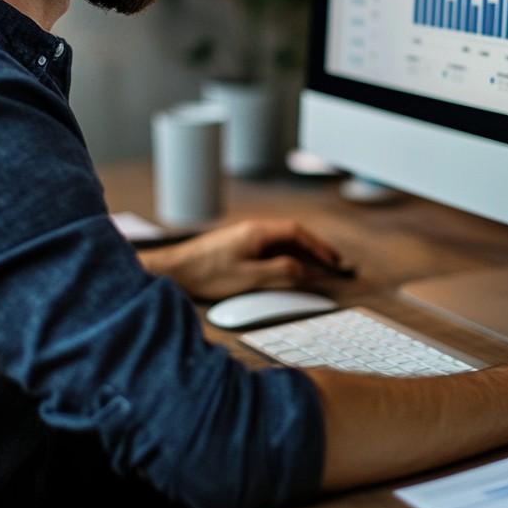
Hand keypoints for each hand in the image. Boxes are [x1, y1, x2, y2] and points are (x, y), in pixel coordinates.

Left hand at [139, 218, 344, 299]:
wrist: (173, 271)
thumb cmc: (206, 273)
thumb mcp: (249, 277)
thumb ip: (281, 272)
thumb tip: (305, 271)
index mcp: (258, 231)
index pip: (298, 232)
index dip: (319, 246)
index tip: (334, 260)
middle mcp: (253, 229)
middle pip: (292, 235)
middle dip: (315, 249)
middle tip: (333, 264)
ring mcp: (244, 237)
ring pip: (281, 242)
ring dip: (301, 253)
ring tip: (318, 269)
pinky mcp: (237, 247)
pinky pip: (270, 248)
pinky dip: (286, 257)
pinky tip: (289, 269)